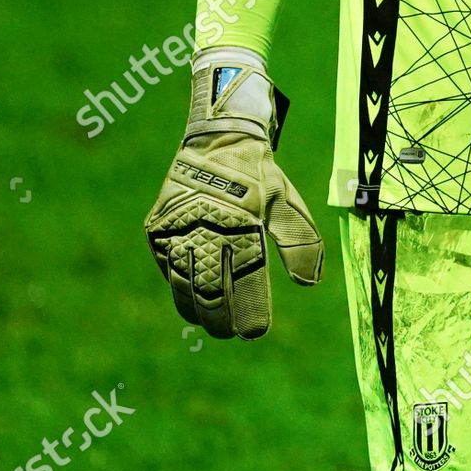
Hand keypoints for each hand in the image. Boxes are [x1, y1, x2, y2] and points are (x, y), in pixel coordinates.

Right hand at [144, 48, 322, 339]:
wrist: (219, 138)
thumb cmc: (260, 175)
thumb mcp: (287, 203)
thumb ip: (301, 244)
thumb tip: (310, 283)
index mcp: (243, 226)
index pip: (246, 283)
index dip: (250, 313)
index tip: (256, 332)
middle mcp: (208, 230)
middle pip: (211, 292)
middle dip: (222, 319)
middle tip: (232, 333)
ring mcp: (179, 231)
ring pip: (184, 286)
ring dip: (197, 310)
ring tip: (212, 324)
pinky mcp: (159, 229)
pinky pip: (167, 269)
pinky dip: (179, 287)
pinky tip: (191, 299)